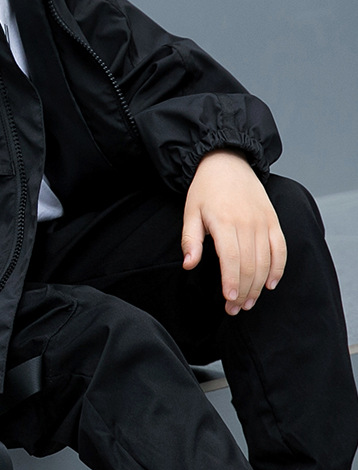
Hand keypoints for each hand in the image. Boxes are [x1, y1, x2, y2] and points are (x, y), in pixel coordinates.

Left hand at [181, 149, 286, 315]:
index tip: (229, 300)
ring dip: (258, 285)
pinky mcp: (273, 220)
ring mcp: (262, 221)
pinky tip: (270, 283)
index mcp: (224, 221)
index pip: (231, 259)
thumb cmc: (205, 189)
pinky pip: (280, 248)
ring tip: (249, 302)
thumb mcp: (190, 212)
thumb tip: (188, 265)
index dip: (231, 282)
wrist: (226, 162)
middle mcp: (246, 223)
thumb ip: (191, 240)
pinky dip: (278, 268)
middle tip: (235, 308)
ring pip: (265, 261)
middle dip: (243, 291)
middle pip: (249, 265)